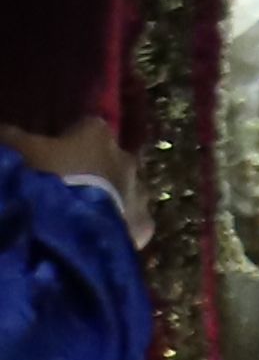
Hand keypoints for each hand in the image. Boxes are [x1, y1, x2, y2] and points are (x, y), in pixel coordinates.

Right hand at [0, 124, 138, 244]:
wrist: (67, 227)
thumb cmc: (42, 177)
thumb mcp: (16, 148)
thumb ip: (13, 136)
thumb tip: (8, 133)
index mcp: (97, 133)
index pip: (88, 126)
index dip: (73, 138)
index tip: (58, 150)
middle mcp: (125, 158)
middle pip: (111, 159)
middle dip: (95, 167)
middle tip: (71, 183)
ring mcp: (140, 193)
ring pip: (128, 190)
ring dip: (112, 196)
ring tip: (86, 210)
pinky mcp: (144, 225)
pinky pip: (135, 222)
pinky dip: (122, 225)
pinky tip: (104, 233)